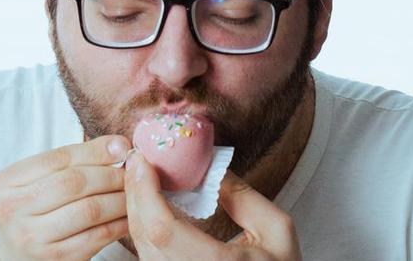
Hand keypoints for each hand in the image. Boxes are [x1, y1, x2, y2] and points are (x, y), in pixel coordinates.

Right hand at [0, 134, 132, 259]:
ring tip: (133, 192)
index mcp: (4, 183)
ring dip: (120, 198)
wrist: (19, 257)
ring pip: (90, 209)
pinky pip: (98, 236)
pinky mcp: (55, 259)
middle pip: (74, 182)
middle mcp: (11, 210)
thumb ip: (72, 161)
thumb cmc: (34, 212)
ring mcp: (32, 238)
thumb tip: (118, 145)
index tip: (122, 147)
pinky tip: (129, 215)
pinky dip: (120, 223)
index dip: (95, 151)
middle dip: (110, 174)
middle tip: (132, 172)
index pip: (57, 158)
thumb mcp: (38, 183)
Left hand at [124, 152, 301, 259]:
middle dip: (135, 193)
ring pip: (142, 247)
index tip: (143, 160)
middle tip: (138, 161)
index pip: (163, 229)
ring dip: (138, 209)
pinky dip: (146, 227)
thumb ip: (242, 196)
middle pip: (145, 236)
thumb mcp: (276, 229)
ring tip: (143, 178)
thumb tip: (206, 165)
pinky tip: (152, 206)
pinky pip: (150, 256)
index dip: (145, 192)